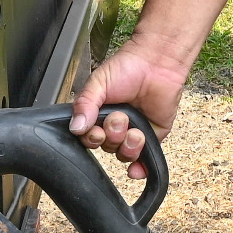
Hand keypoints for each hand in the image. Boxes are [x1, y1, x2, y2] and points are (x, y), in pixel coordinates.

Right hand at [69, 41, 190, 178]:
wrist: (157, 62)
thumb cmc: (127, 67)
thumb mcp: (98, 83)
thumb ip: (84, 104)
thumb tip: (75, 127)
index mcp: (98, 115)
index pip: (88, 138)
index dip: (92, 139)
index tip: (96, 130)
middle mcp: (114, 127)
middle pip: (107, 148)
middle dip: (112, 135)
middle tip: (119, 119)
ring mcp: (134, 133)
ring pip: (124, 154)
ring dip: (128, 146)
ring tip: (135, 130)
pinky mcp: (153, 137)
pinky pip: (145, 160)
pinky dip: (140, 169)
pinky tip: (136, 170)